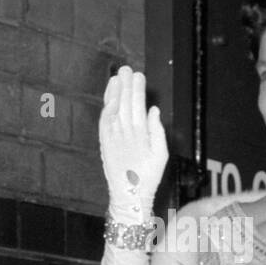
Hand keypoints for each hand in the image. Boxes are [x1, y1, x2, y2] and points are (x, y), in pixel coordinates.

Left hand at [100, 66, 167, 220]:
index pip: (137, 105)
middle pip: (124, 104)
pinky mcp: (104, 143)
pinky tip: (109, 98)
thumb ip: (157, 131)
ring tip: (116, 77)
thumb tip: (153, 110)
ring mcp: (112, 137)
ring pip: (112, 110)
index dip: (137, 89)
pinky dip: (106, 107)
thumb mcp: (162, 155)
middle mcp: (124, 133)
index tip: (139, 75)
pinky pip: (104, 121)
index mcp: (140, 134)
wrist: (129, 196)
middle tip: (126, 69)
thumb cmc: (149, 176)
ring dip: (114, 92)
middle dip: (125, 85)